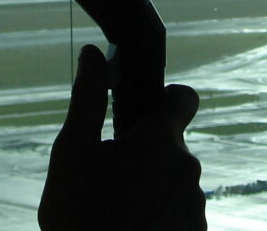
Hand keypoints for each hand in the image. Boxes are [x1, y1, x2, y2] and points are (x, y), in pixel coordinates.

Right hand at [39, 45, 205, 230]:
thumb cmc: (79, 217)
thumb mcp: (71, 154)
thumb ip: (87, 100)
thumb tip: (93, 54)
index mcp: (160, 141)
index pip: (184, 98)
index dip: (167, 99)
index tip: (143, 112)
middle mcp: (188, 170)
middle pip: (172, 147)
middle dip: (146, 154)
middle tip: (107, 176)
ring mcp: (196, 207)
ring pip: (175, 183)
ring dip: (153, 189)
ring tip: (115, 212)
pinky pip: (180, 215)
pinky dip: (159, 218)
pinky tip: (129, 229)